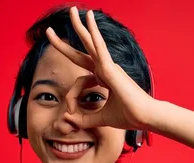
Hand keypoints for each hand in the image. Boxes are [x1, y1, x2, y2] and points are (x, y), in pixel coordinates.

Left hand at [45, 6, 155, 131]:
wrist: (144, 116)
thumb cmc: (128, 115)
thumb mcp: (100, 119)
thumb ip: (83, 119)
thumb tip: (68, 120)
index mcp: (104, 78)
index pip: (79, 82)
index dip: (71, 97)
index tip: (70, 112)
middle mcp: (106, 68)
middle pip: (82, 51)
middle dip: (66, 40)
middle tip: (49, 30)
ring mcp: (109, 66)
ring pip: (91, 42)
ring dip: (80, 26)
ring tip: (72, 10)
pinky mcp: (112, 68)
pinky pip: (100, 47)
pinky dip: (94, 34)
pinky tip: (89, 19)